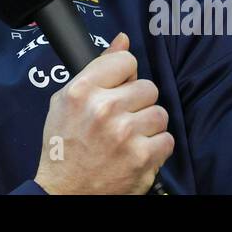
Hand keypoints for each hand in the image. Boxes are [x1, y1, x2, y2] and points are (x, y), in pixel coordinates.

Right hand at [32, 31, 173, 193]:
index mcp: (82, 90)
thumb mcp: (67, 99)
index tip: (118, 88)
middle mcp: (104, 109)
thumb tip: (123, 40)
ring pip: (160, 113)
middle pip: (148, 87)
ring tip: (128, 136)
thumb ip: (97, 67)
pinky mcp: (142, 158)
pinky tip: (136, 151)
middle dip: (138, 102)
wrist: (66, 191)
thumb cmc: (64, 145)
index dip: (124, 75)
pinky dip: (155, 147)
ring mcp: (125, 134)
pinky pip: (167, 139)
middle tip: (122, 117)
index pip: (126, 60)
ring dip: (148, 125)